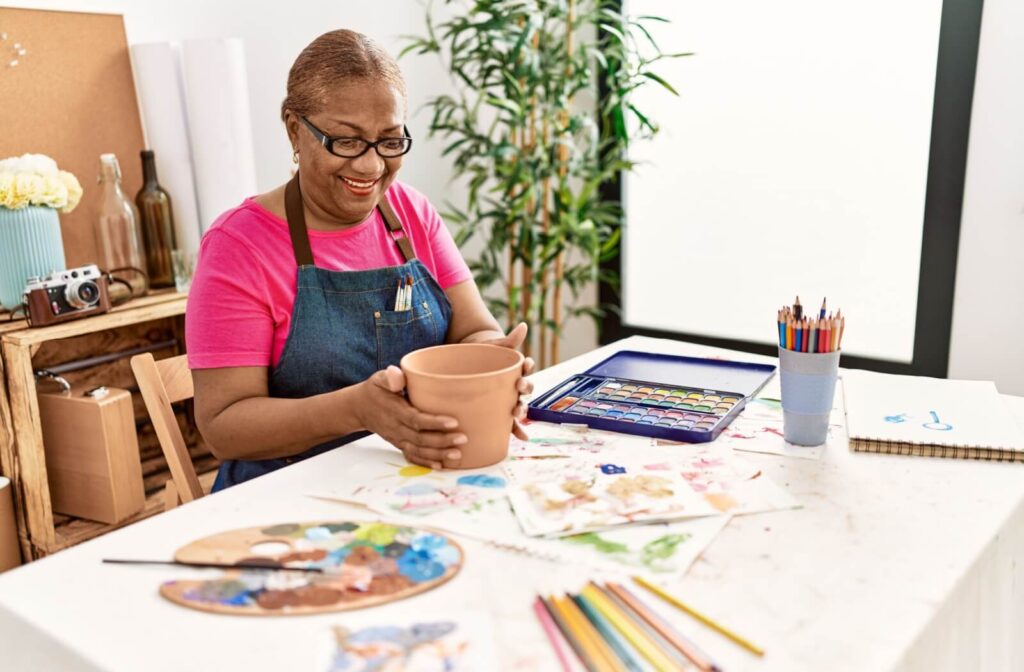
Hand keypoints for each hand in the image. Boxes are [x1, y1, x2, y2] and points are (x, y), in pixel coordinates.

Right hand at [355, 366, 465, 468]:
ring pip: (419, 451)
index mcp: (395, 411)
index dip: (435, 423)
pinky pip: (412, 457)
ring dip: (438, 455)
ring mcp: (398, 439)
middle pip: (421, 439)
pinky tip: (440, 466)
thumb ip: (388, 377)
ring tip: (457, 454)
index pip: (416, 419)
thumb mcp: (379, 379)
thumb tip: (397, 375)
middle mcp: (397, 428)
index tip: (453, 422)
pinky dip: (425, 463)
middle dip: (442, 441)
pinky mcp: (400, 444)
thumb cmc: (375, 391)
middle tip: (463, 439)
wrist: (359, 408)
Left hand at [474, 322, 534, 439]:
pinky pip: (508, 422)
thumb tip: (524, 325)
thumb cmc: (482, 354)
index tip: (527, 364)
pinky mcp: (496, 410)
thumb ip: (509, 340)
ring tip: (517, 412)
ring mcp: (504, 398)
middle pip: (524, 389)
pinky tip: (522, 438)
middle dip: (525, 389)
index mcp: (514, 370)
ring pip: (518, 405)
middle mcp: (512, 385)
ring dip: (521, 410)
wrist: (468, 364)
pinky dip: (516, 430)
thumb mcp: (493, 346)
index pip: (526, 369)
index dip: (528, 368)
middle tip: (519, 388)